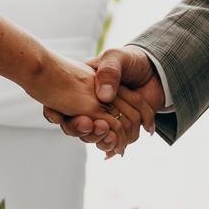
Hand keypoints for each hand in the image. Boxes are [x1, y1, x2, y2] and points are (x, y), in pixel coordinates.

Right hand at [44, 46, 163, 155]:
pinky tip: (116, 150)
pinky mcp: (119, 127)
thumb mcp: (116, 57)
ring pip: (92, 136)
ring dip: (99, 139)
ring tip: (109, 137)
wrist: (154, 71)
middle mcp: (89, 105)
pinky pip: (112, 141)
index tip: (57, 115)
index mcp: (82, 87)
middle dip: (79, 130)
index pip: (60, 104)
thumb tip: (104, 96)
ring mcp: (103, 117)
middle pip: (75, 125)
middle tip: (89, 124)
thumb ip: (109, 71)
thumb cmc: (130, 61)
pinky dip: (114, 146)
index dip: (54, 112)